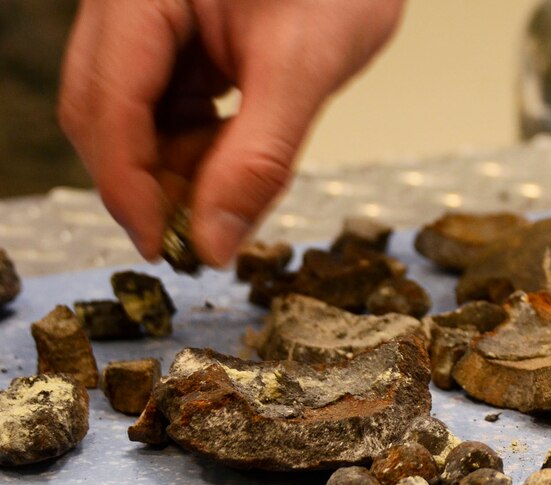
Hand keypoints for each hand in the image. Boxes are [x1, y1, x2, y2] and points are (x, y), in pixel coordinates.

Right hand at [59, 0, 404, 265]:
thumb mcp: (303, 69)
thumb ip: (257, 160)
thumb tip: (214, 244)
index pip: (105, 102)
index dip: (128, 187)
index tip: (165, 249)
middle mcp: (127, 3)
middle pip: (103, 112)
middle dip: (148, 183)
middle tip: (197, 241)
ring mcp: (147, 21)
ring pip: (131, 118)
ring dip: (173, 170)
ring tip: (229, 196)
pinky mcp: (175, 40)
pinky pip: (164, 107)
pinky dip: (194, 148)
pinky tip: (232, 162)